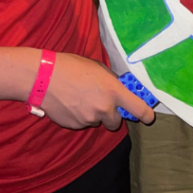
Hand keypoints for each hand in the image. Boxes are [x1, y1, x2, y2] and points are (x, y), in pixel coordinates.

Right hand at [40, 53, 154, 129]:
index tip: (148, 117)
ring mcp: (88, 119)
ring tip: (79, 98)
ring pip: (97, 121)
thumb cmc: (71, 66)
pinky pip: (82, 123)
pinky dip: (79, 116)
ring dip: (93, 114)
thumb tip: (118, 88)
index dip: (146, 115)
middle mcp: (104, 108)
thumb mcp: (98, 68)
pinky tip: (70, 103)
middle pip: (116, 122)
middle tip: (102, 104)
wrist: (44, 77)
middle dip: (112, 116)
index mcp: (113, 91)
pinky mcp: (74, 126)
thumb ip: (111, 81)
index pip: (138, 108)